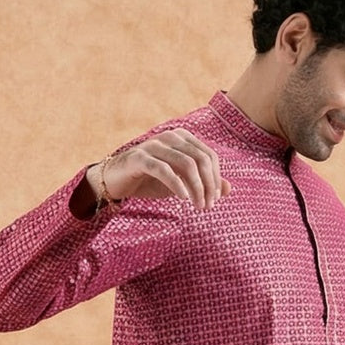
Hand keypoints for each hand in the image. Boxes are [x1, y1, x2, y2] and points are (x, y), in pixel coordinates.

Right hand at [92, 130, 230, 211]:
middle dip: (209, 185)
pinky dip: (177, 185)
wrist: (115, 180)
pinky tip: (183, 199)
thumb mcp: (181, 183)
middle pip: (201, 159)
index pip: (209, 156)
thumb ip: (204, 183)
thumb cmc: (150, 180)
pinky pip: (164, 170)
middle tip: (208, 207)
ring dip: (196, 188)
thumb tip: (229, 189)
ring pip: (186, 164)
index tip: (216, 199)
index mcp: (182, 138)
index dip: (216, 178)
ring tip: (198, 206)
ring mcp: (154, 145)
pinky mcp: (139, 158)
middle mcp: (170, 137)